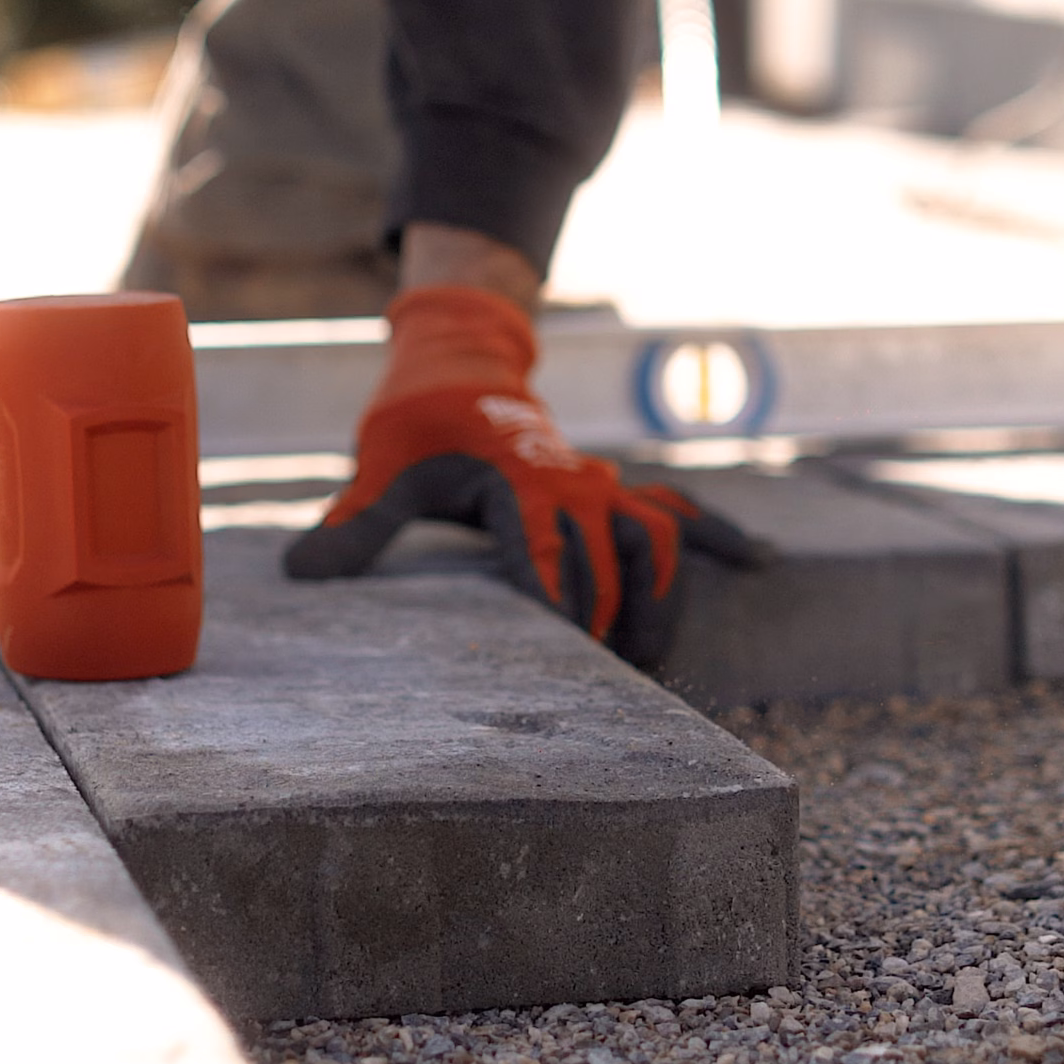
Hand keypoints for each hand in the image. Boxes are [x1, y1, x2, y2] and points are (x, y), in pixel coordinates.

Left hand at [284, 285, 760, 666]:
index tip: (563, 659)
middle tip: (603, 698)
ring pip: (654, 544)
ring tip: (653, 662)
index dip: (552, 607)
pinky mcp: (618, 488)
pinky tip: (763, 562)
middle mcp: (569, 484)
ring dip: (659, 603)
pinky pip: (680, 511)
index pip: (538, 556)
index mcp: (511, 483)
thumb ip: (354, 524)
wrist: (459, 365)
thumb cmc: (415, 427)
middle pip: (604, 566)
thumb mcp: (381, 468)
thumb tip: (301, 572)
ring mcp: (601, 485)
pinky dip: (722, 534)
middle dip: (605, 628)